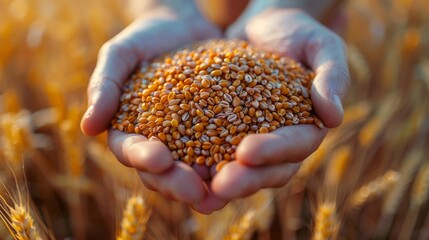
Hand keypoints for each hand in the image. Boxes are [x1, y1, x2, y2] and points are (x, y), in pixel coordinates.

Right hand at [80, 5, 226, 212]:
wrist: (181, 27)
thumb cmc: (144, 38)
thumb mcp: (120, 54)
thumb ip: (104, 86)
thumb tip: (87, 128)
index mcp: (129, 130)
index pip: (131, 150)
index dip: (143, 158)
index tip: (159, 158)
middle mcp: (158, 142)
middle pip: (162, 173)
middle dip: (177, 183)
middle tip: (196, 191)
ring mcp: (187, 141)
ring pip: (193, 171)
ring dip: (206, 186)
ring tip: (223, 192)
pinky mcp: (215, 132)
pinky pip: (222, 152)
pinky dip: (231, 163)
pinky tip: (247, 170)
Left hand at [206, 8, 349, 207]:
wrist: (263, 29)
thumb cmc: (297, 34)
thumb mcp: (320, 45)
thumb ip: (332, 76)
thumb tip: (334, 117)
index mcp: (306, 128)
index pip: (295, 146)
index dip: (273, 151)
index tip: (247, 151)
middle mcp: (279, 143)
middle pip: (266, 171)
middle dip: (244, 180)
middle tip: (219, 186)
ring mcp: (250, 140)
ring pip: (238, 171)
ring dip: (216, 183)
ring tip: (194, 189)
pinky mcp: (223, 133)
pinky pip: (211, 153)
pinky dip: (196, 163)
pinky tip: (174, 166)